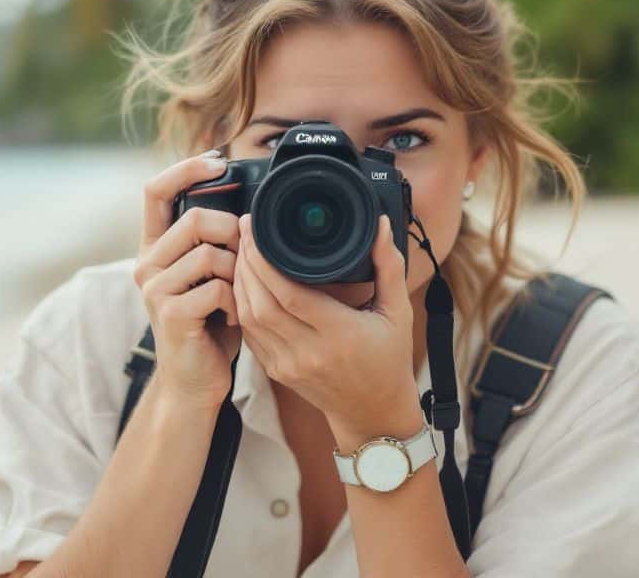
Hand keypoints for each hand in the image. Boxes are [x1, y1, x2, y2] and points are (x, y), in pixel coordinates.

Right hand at [132, 151, 241, 411]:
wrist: (194, 381)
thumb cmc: (210, 325)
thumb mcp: (210, 275)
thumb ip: (215, 242)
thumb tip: (246, 206)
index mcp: (155, 247)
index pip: (156, 190)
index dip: (186, 168)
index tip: (219, 162)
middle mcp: (146, 263)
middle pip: (194, 218)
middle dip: (231, 233)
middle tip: (243, 260)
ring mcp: (154, 288)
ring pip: (210, 253)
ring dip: (237, 273)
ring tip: (237, 296)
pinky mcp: (169, 313)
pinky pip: (217, 288)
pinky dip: (236, 302)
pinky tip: (233, 318)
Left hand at [233, 212, 421, 444]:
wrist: (374, 412)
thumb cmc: (389, 360)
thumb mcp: (398, 313)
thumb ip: (389, 267)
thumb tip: (382, 224)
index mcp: (339, 335)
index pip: (289, 294)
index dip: (265, 259)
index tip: (257, 228)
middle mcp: (308, 352)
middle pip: (261, 302)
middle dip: (246, 262)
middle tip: (244, 229)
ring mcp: (288, 365)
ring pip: (249, 318)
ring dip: (240, 281)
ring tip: (242, 250)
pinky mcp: (276, 371)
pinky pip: (250, 334)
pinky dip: (242, 305)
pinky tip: (243, 281)